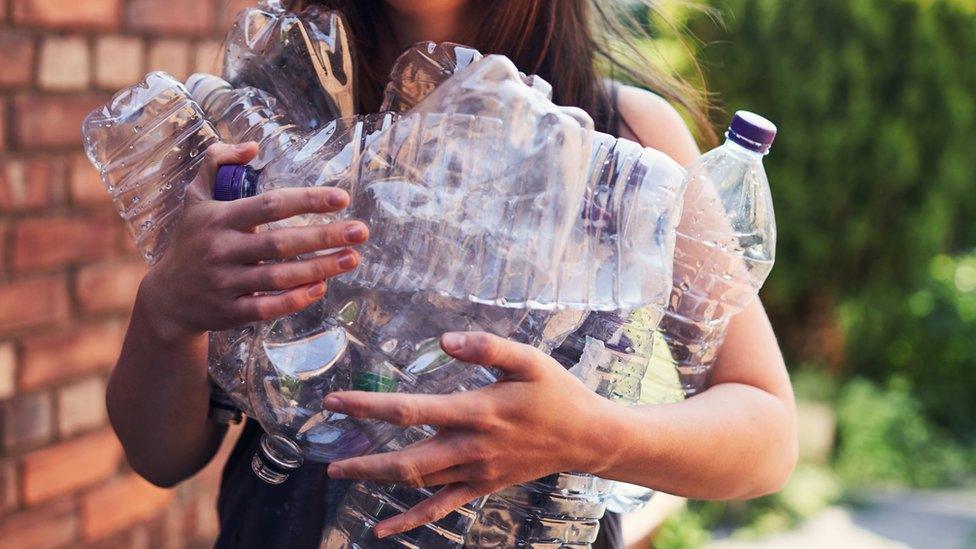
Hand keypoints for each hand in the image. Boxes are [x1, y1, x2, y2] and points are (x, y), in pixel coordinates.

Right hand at [139, 142, 369, 341]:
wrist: (166, 297)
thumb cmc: (191, 239)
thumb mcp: (194, 196)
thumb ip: (217, 162)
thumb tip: (253, 147)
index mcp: (220, 218)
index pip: (270, 205)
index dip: (307, 200)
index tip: (342, 198)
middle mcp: (222, 250)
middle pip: (281, 243)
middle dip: (324, 236)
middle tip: (361, 231)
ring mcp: (226, 283)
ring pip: (279, 277)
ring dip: (319, 268)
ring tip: (353, 258)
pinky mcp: (230, 312)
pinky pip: (267, 307)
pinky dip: (295, 300)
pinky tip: (322, 288)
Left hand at [323, 332, 621, 537]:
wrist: (586, 438)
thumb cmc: (556, 392)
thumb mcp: (529, 359)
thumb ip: (487, 347)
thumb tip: (444, 341)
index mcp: (476, 411)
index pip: (411, 410)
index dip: (369, 407)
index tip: (335, 402)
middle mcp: (471, 446)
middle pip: (406, 458)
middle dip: (362, 460)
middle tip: (327, 457)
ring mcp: (475, 471)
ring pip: (417, 483)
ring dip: (377, 481)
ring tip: (340, 474)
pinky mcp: (481, 486)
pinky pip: (439, 508)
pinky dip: (408, 520)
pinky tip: (380, 529)